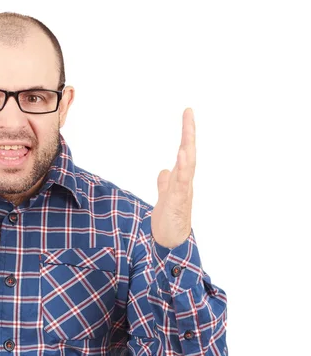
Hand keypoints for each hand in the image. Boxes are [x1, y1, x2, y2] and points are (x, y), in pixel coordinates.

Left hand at [151, 108, 195, 248]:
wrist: (171, 243)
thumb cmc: (170, 220)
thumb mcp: (165, 197)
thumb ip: (165, 183)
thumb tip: (165, 171)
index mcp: (181, 178)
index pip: (185, 151)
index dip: (186, 133)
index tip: (187, 113)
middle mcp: (185, 182)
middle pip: (189, 153)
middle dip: (189, 133)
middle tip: (189, 112)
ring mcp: (183, 192)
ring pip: (188, 167)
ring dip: (187, 149)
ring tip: (187, 130)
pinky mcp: (177, 203)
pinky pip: (181, 184)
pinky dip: (182, 170)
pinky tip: (181, 158)